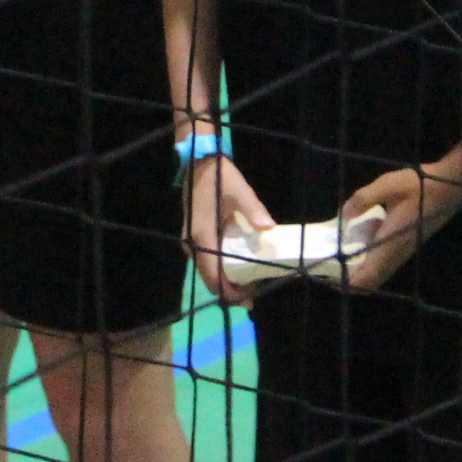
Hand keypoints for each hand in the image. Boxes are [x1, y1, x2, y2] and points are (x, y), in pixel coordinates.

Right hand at [186, 154, 276, 306]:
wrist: (197, 163)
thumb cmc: (218, 176)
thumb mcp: (239, 190)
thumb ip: (253, 210)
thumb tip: (269, 228)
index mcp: (203, 236)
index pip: (213, 276)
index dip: (230, 292)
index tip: (249, 299)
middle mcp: (194, 243)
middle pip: (210, 278)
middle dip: (231, 290)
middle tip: (255, 292)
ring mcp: (193, 241)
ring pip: (209, 271)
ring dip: (227, 280)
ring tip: (250, 282)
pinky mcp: (196, 237)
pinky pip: (208, 260)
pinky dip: (222, 269)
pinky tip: (239, 267)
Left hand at [337, 162, 459, 291]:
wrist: (450, 188)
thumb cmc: (420, 186)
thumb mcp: (388, 184)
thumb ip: (364, 198)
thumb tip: (343, 214)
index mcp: (391, 244)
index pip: (368, 277)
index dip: (348, 283)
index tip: (329, 277)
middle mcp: (397, 253)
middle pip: (372, 281)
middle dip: (351, 279)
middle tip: (330, 266)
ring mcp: (404, 251)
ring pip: (379, 272)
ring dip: (361, 269)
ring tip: (341, 253)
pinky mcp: (407, 245)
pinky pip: (385, 261)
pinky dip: (370, 258)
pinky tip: (363, 236)